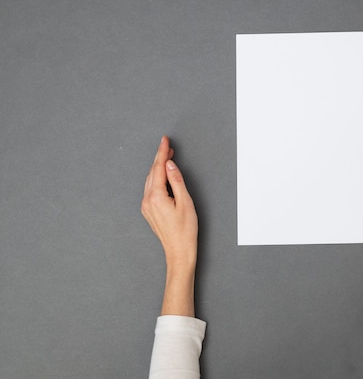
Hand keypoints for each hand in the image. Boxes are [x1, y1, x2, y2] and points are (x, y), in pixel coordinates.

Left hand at [142, 136, 197, 315]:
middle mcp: (147, 200)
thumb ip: (177, 181)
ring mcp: (146, 206)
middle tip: (167, 144)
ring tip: (166, 156)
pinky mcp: (149, 210)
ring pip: (150, 180)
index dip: (162, 152)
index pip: (159, 168)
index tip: (165, 140)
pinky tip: (162, 174)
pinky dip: (156, 177)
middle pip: (152, 172)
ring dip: (158, 167)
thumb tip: (170, 164)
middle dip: (159, 157)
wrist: (179, 251)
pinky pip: (150, 188)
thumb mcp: (186, 202)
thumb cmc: (185, 230)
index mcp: (156, 196)